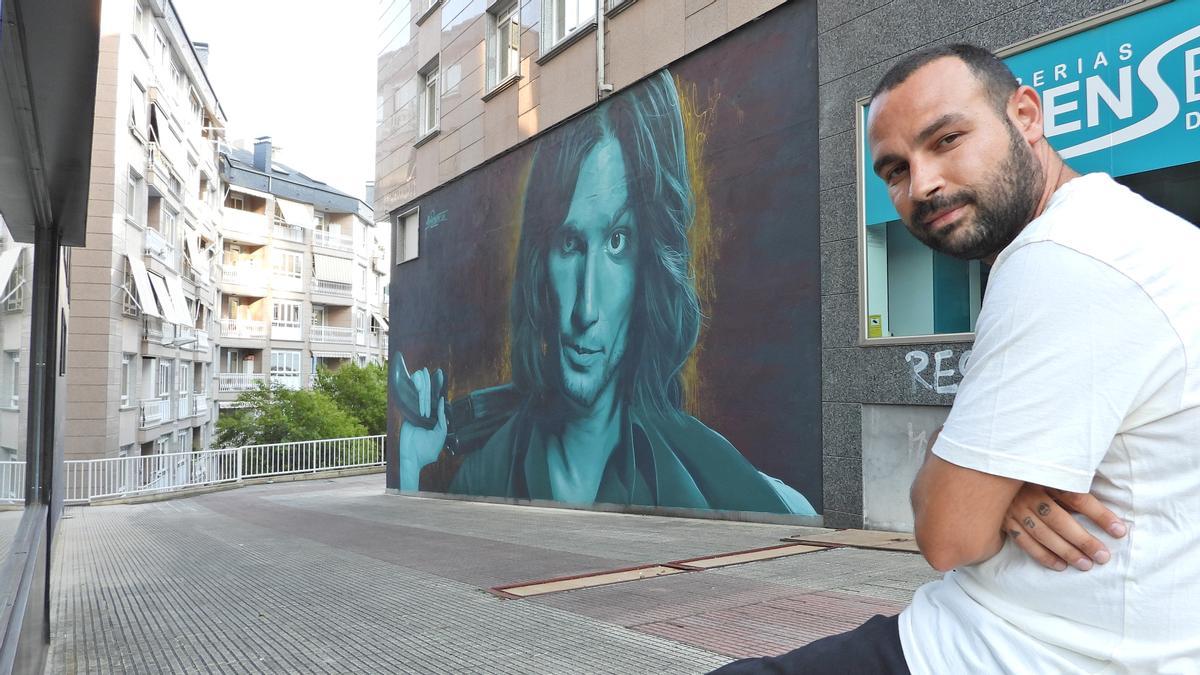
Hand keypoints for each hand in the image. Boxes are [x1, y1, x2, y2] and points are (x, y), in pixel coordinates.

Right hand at [397, 365, 446, 490]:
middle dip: (431, 383)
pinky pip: (409, 403)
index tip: (440, 375)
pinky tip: (415, 383)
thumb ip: (441, 418)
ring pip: (418, 397)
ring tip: (424, 373)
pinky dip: (412, 393)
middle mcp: (424, 414)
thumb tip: (442, 401)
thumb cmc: (429, 449)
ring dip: (422, 385)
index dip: (438, 389)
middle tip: (433, 371)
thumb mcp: (440, 433)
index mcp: (434, 419)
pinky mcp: (407, 416)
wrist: (414, 458)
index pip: (436, 401)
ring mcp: (415, 414)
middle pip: (428, 396)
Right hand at [1003, 484, 1126, 570]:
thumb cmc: (1034, 474)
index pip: (1077, 497)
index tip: (1119, 531)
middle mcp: (1028, 493)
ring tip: (1086, 564)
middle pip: (1060, 520)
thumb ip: (1072, 482)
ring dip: (1066, 552)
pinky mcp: (1005, 521)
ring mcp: (1014, 508)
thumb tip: (1104, 500)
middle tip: (1103, 556)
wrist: (994, 473)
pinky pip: (1025, 542)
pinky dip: (1043, 556)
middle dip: (1083, 541)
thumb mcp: (1052, 471)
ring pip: (1043, 534)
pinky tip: (1060, 565)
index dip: (1099, 515)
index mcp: (1045, 477)